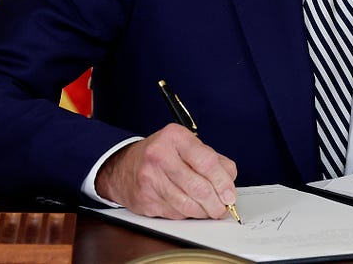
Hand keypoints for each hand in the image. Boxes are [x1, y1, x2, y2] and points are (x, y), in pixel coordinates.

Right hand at [95, 123, 237, 218]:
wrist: (122, 167)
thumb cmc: (161, 155)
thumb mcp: (186, 145)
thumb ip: (213, 159)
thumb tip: (229, 182)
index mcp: (174, 137)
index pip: (207, 161)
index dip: (223, 182)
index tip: (230, 195)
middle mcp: (160, 155)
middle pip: (199, 187)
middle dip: (216, 203)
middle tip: (223, 208)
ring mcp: (150, 179)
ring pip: (188, 205)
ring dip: (204, 212)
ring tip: (210, 210)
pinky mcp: (146, 199)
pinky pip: (175, 213)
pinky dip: (188, 215)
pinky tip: (190, 208)